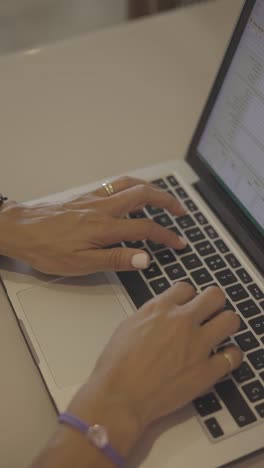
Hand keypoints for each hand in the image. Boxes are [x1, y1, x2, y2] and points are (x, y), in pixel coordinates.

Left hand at [0, 176, 186, 275]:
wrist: (21, 230)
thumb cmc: (46, 248)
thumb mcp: (81, 264)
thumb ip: (115, 259)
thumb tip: (144, 258)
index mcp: (105, 227)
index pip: (145, 229)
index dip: (166, 236)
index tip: (178, 243)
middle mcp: (103, 208)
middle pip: (144, 195)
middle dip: (167, 201)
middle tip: (181, 211)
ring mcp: (95, 199)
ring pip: (131, 185)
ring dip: (152, 190)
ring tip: (164, 198)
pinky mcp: (87, 197)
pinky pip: (116, 185)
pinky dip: (133, 186)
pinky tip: (134, 195)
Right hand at [68, 284, 241, 455]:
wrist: (119, 397)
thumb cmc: (117, 366)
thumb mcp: (128, 326)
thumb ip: (151, 315)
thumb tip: (163, 315)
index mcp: (160, 308)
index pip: (187, 288)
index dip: (189, 297)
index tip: (189, 305)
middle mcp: (181, 321)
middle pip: (215, 296)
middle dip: (213, 303)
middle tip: (209, 313)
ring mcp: (197, 345)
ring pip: (230, 320)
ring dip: (225, 324)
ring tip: (219, 333)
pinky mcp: (206, 371)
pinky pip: (233, 356)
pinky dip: (231, 356)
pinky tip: (222, 358)